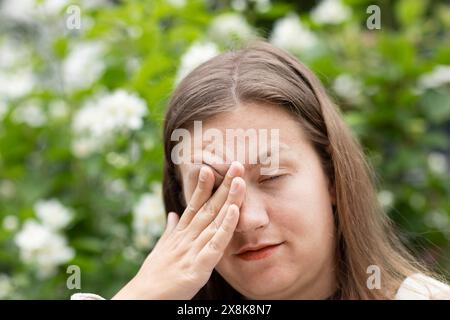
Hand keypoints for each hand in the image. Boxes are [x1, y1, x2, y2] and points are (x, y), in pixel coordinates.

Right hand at [112, 161, 245, 298]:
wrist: (143, 297)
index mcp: (180, 233)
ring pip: (214, 220)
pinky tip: (234, 212)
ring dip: (228, 200)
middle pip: (209, 207)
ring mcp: (192, 249)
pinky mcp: (198, 266)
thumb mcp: (162, 248)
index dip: (203, 186)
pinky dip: (225, 228)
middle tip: (235, 164)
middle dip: (223, 185)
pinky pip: (216, 245)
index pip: (195, 205)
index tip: (211, 167)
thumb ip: (170, 230)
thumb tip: (172, 215)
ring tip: (239, 180)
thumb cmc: (154, 274)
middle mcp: (187, 236)